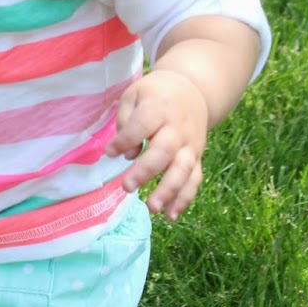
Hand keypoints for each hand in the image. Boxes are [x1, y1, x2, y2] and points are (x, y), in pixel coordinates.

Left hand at [105, 69, 209, 220]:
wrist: (193, 91)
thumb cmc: (155, 95)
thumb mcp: (134, 95)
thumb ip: (126, 121)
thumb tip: (127, 154)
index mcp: (159, 108)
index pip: (143, 124)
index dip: (127, 139)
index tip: (110, 152)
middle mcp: (178, 128)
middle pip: (165, 150)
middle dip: (146, 171)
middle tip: (127, 187)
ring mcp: (190, 145)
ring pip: (184, 169)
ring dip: (169, 191)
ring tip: (152, 209)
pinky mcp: (197, 157)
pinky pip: (194, 179)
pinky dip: (185, 198)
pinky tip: (170, 215)